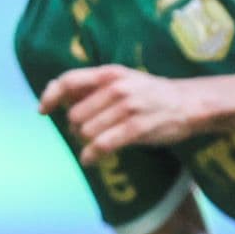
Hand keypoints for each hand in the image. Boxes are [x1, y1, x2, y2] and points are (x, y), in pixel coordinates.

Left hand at [39, 65, 208, 165]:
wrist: (191, 103)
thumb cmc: (153, 95)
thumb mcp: (124, 80)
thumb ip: (95, 86)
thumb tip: (57, 95)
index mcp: (110, 73)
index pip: (68, 81)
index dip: (51, 96)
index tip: (42, 111)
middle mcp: (116, 87)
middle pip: (75, 114)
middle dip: (76, 128)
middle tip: (87, 133)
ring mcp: (128, 107)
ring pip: (86, 131)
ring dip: (86, 142)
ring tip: (97, 145)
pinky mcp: (138, 127)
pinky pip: (103, 145)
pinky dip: (91, 155)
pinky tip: (90, 160)